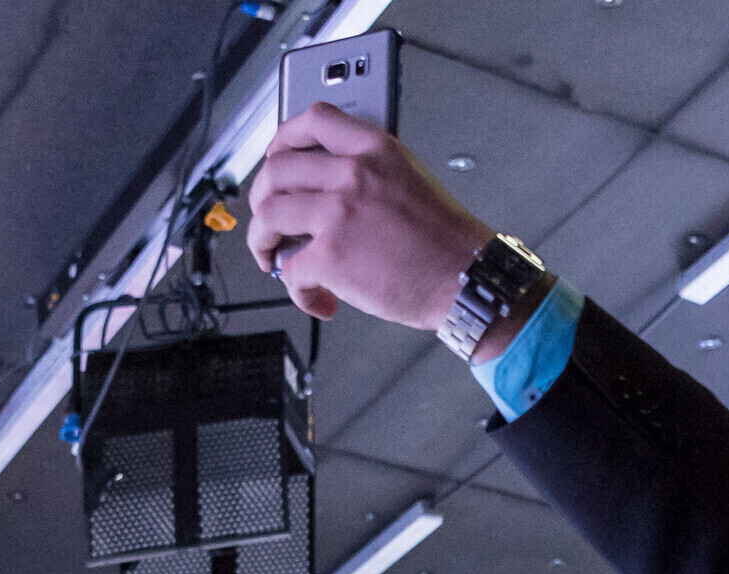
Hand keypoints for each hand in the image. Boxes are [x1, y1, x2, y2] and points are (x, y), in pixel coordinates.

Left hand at [247, 103, 494, 326]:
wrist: (467, 279)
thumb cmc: (443, 241)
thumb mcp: (408, 178)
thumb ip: (366, 172)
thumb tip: (321, 190)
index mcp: (374, 148)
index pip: (312, 121)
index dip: (281, 141)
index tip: (274, 159)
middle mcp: (353, 173)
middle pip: (276, 171)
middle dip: (261, 200)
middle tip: (269, 222)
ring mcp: (338, 212)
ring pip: (268, 217)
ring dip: (263, 243)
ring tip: (276, 260)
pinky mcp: (331, 256)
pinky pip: (289, 269)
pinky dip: (296, 289)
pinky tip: (318, 298)